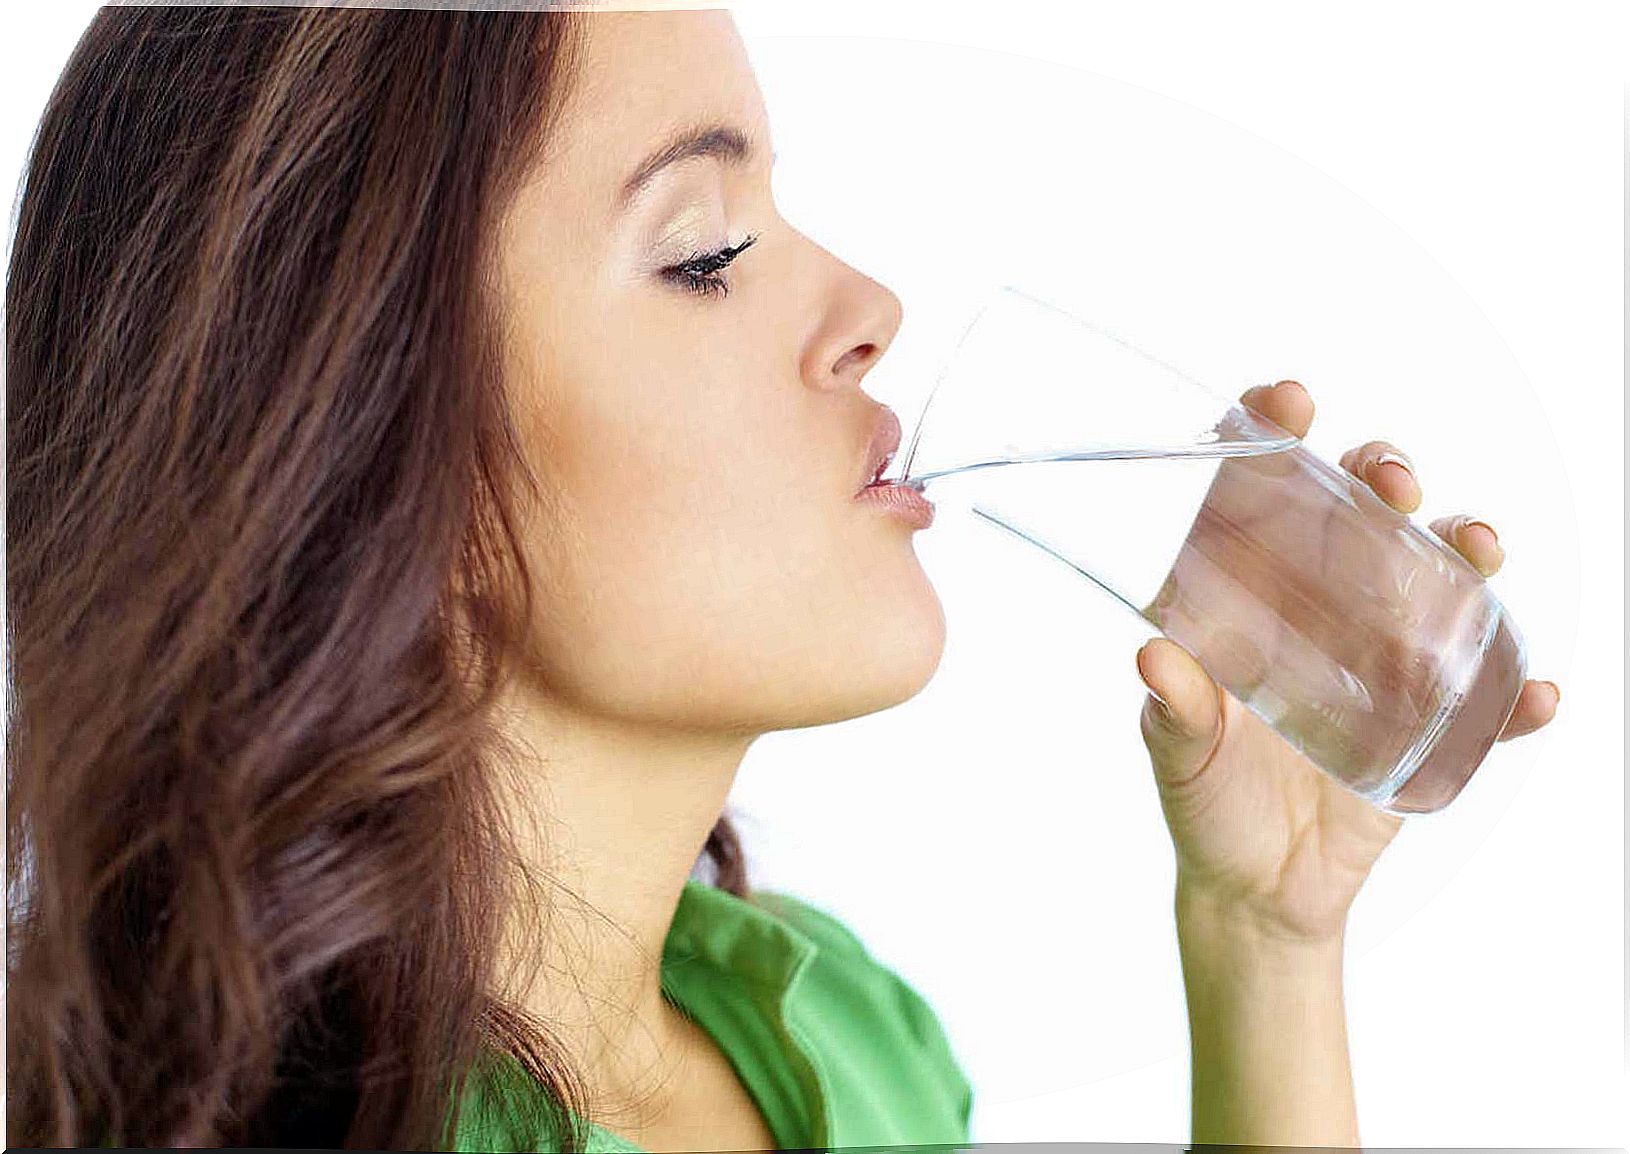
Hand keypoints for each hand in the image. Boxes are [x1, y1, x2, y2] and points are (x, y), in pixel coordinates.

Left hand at [1135, 380, 1559, 943]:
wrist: (1259, 889)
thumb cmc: (1206, 802)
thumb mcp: (1177, 755)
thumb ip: (1171, 709)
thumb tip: (1153, 655)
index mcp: (1254, 598)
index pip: (1265, 496)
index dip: (1276, 437)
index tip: (1286, 400)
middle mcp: (1327, 610)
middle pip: (1366, 515)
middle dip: (1382, 475)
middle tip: (1385, 477)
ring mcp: (1389, 661)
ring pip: (1443, 580)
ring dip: (1467, 551)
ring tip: (1476, 545)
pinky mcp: (1433, 726)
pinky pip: (1492, 702)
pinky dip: (1519, 696)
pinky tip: (1536, 693)